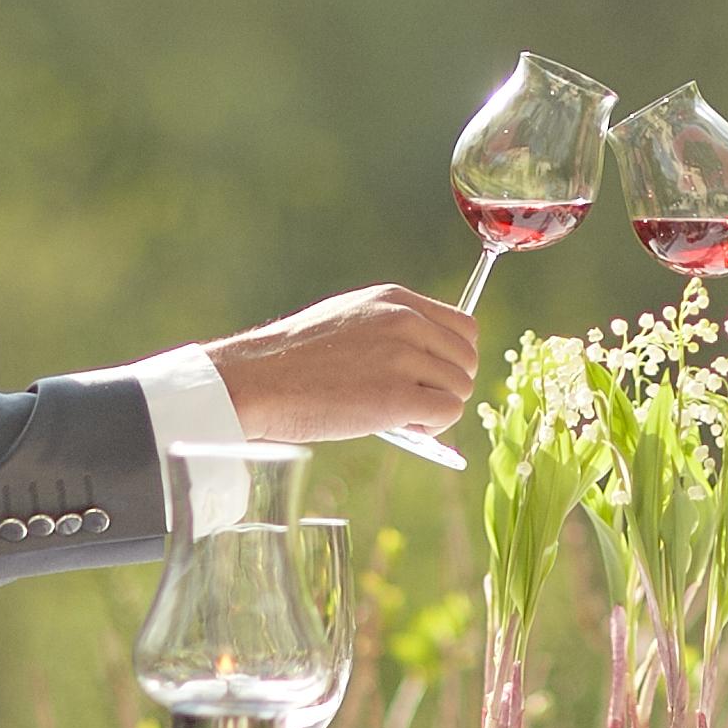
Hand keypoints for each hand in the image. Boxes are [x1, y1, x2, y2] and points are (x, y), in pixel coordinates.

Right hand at [207, 284, 477, 447]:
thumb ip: (393, 329)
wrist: (259, 380)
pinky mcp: (397, 396)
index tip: (434, 376)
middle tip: (418, 401)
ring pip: (461, 388)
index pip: (463, 326)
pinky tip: (403, 426)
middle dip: (450, 384)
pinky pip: (447, 413)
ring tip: (403, 415)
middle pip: (468, 358)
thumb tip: (430, 360)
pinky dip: (433, 427)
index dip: (454, 357)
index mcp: (396, 300)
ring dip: (439, 408)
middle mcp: (405, 321)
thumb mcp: (350, 320)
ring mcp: (402, 357)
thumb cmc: (296, 359)